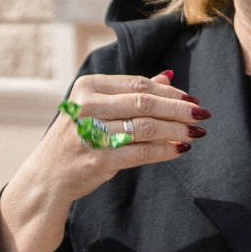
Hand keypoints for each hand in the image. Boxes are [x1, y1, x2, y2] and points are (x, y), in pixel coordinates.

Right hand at [0, 72, 207, 251]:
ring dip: (177, 130)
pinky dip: (164, 150)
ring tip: (196, 132)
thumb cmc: (77, 137)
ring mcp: (92, 133)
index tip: (191, 98)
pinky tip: (180, 149)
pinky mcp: (99, 159)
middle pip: (145, 103)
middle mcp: (87, 106)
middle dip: (179, 108)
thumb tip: (169, 76)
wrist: (48, 175)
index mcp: (87, 87)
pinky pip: (141, 152)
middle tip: (203, 113)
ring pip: (146, 127)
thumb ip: (130, 92)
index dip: (169, 92)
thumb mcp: (97, 107)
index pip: (138, 84)